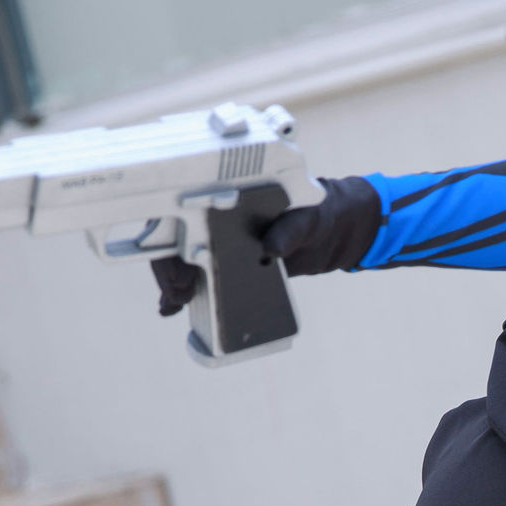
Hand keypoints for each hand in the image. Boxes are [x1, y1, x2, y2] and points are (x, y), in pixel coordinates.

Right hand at [149, 176, 381, 316]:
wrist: (335, 232)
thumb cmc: (318, 211)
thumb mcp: (309, 218)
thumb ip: (292, 229)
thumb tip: (271, 248)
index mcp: (231, 197)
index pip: (186, 213)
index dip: (175, 239)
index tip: (180, 265)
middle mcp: (219, 218)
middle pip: (177, 240)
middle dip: (170, 267)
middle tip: (179, 292)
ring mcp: (222, 243)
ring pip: (184, 261)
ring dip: (174, 284)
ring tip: (173, 304)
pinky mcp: (231, 265)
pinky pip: (203, 278)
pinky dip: (187, 293)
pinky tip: (173, 308)